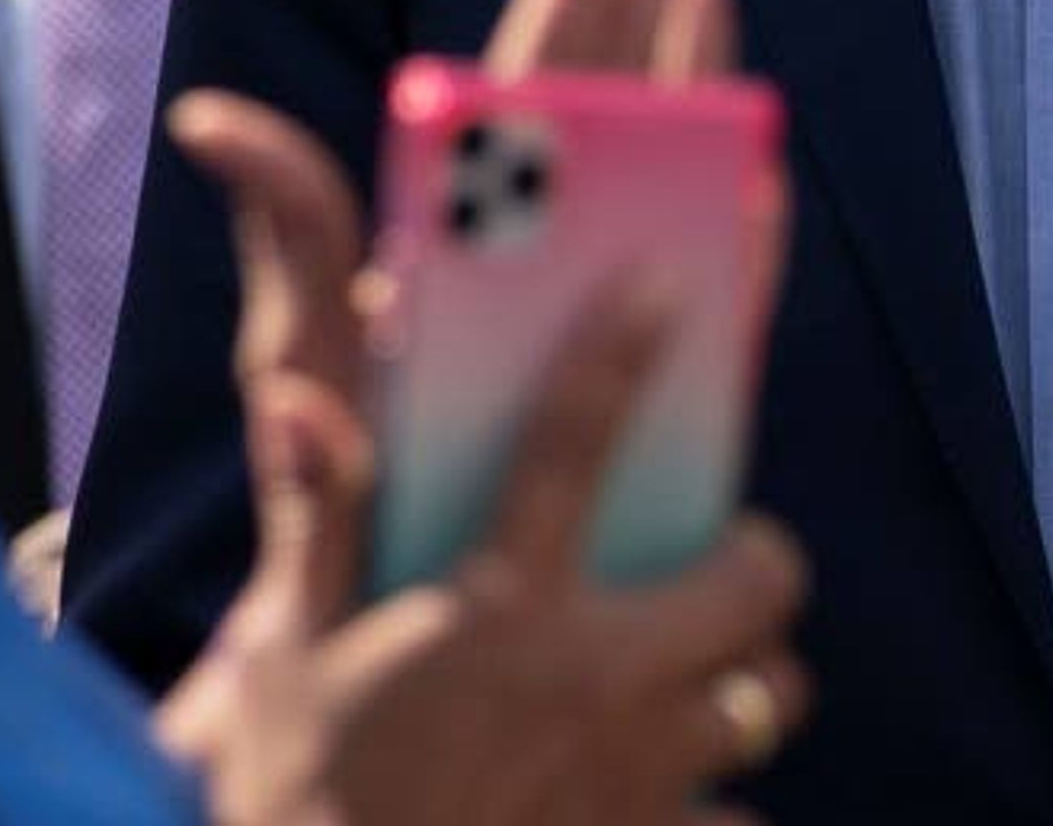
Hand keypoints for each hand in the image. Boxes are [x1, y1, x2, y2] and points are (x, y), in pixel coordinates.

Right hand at [156, 92, 809, 825]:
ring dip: (741, 677)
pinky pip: (738, 821)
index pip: (577, 438)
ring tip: (689, 678)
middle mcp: (595, 683)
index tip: (674, 280)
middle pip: (754, 574)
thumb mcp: (283, 657)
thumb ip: (314, 524)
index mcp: (497, 608)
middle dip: (745, 554)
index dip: (625, 347)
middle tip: (700, 556)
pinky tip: (668, 801)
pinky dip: (713, 807)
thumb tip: (297, 401)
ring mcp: (641, 779)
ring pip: (769, 695)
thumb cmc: (291, 796)